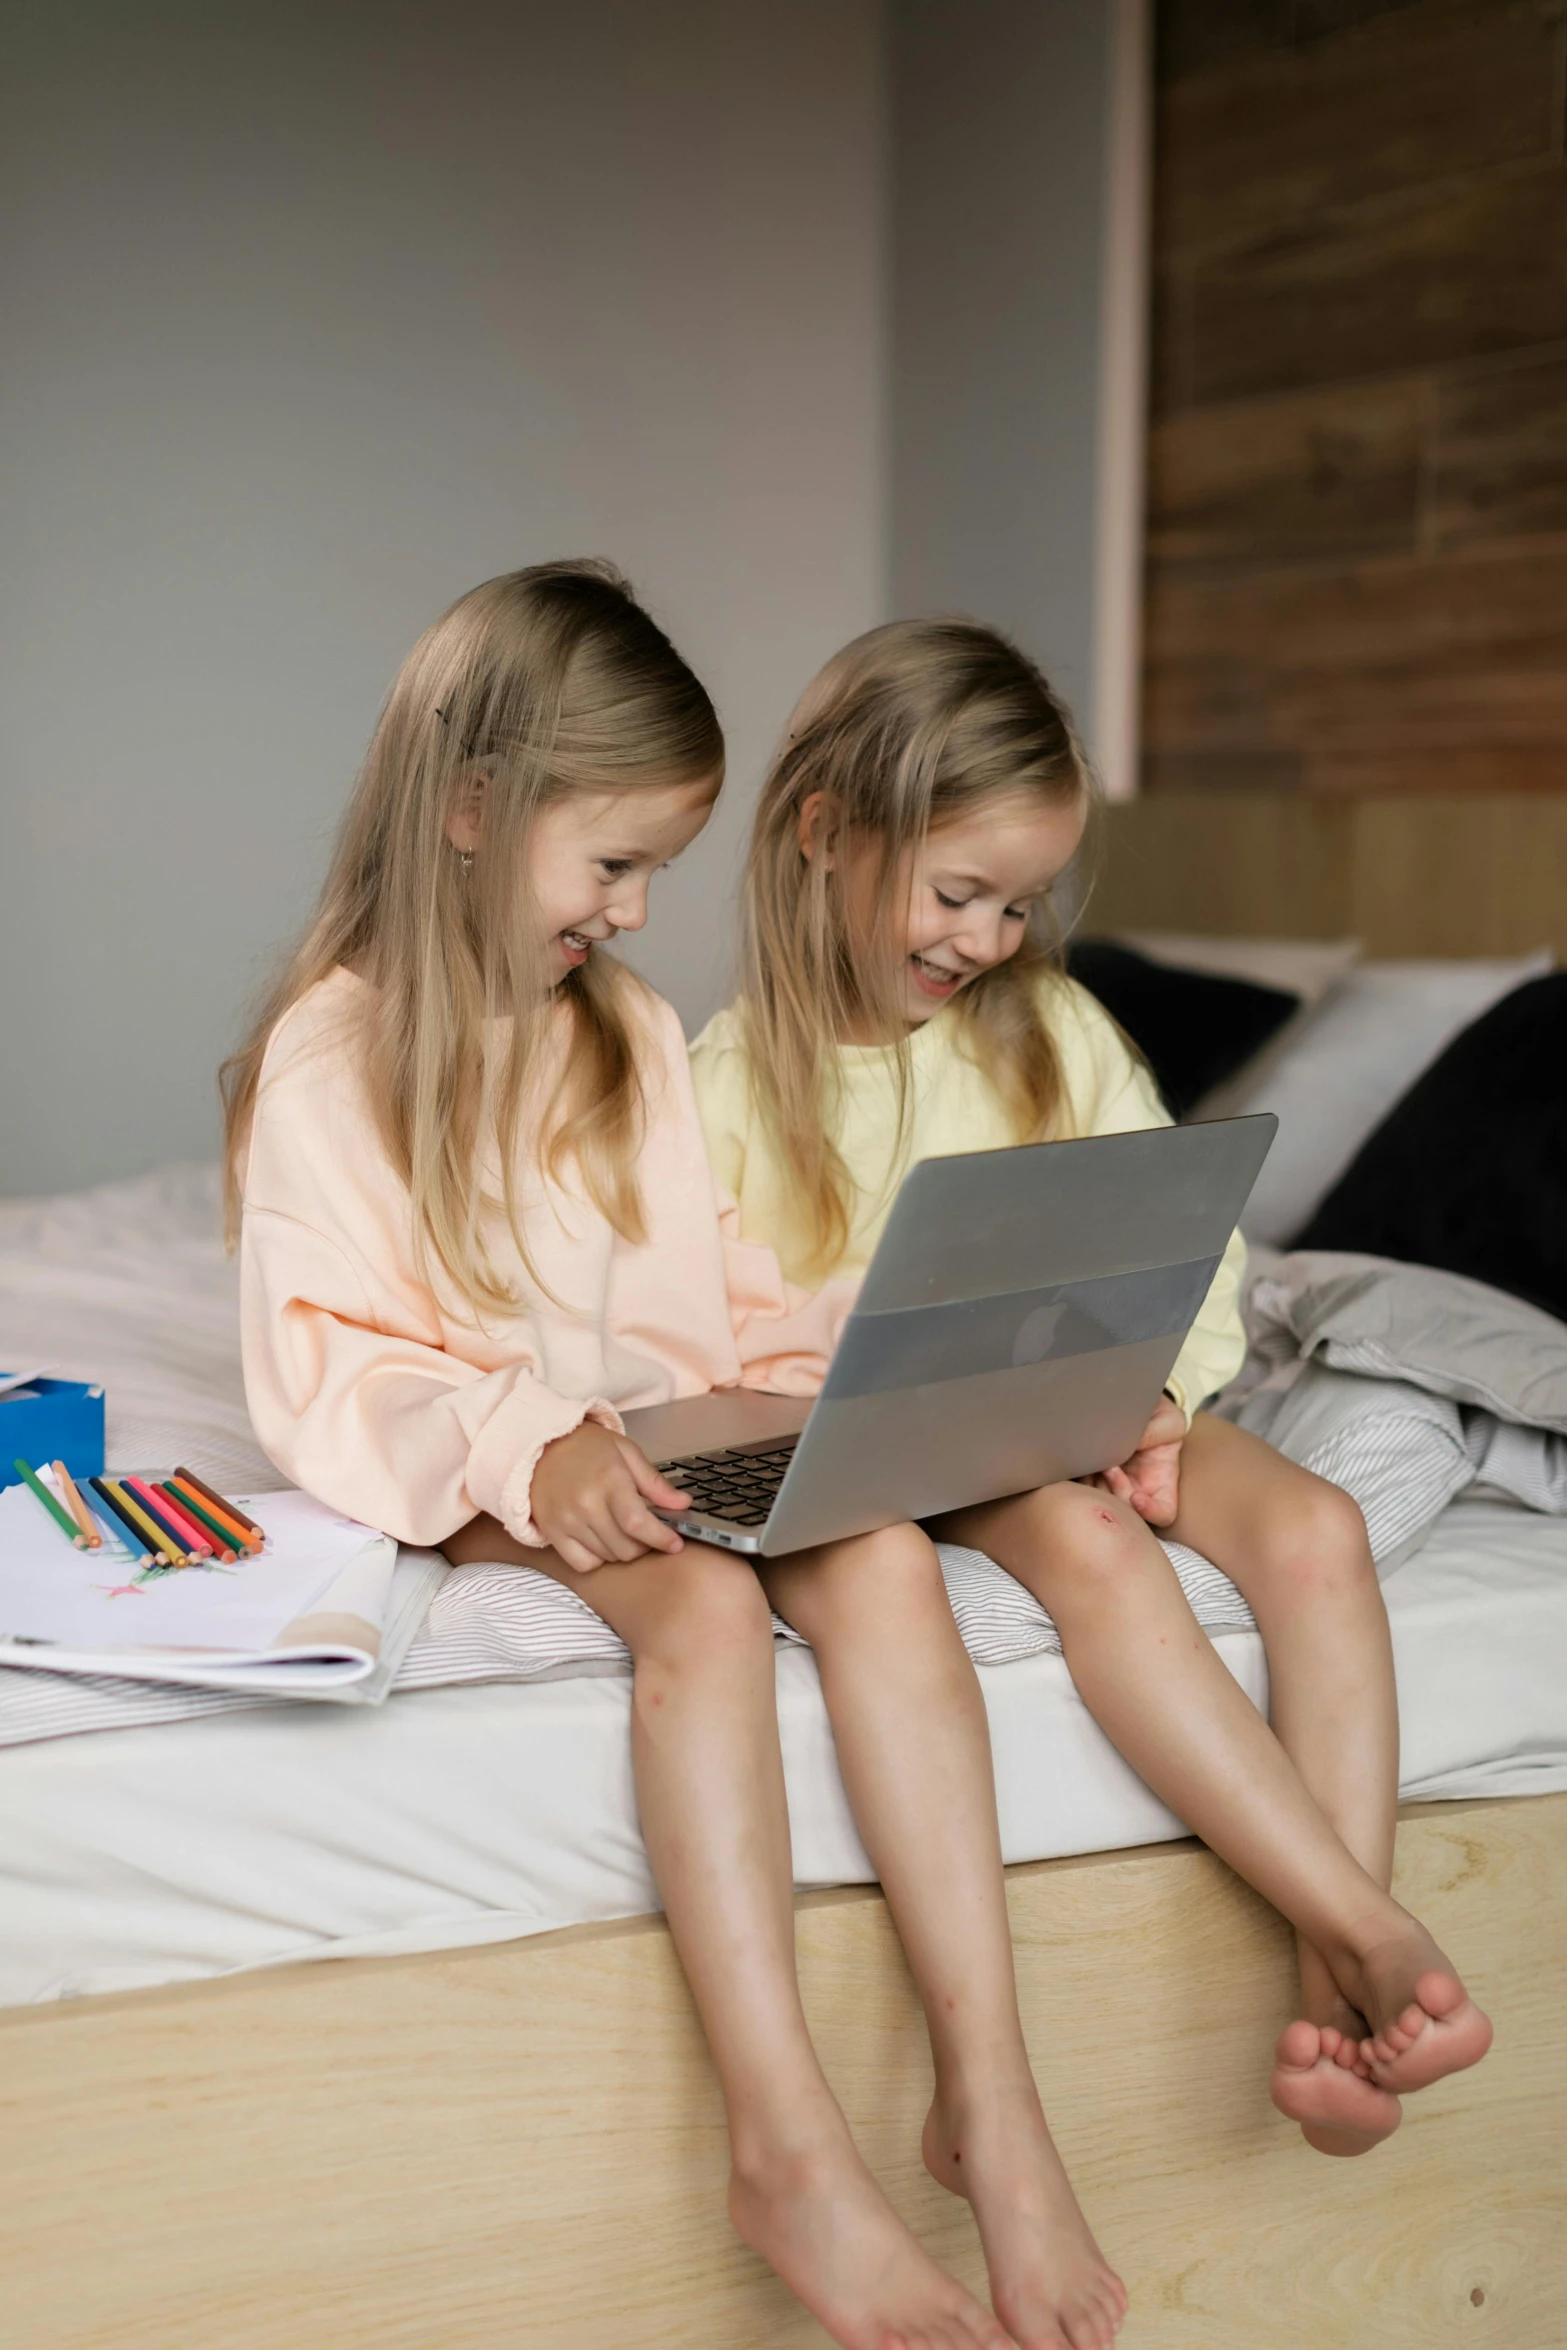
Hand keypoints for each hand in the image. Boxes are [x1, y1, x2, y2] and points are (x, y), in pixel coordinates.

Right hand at [529, 1422, 690, 1572]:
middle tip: (648, 1533)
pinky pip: (582, 1563)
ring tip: (623, 1531)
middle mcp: (586, 1504)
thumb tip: (683, 1504)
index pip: (638, 1523)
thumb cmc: (587, 1447)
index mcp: (609, 1480)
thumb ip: (655, 1482)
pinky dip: (598, 1559)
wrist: (541, 1444)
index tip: (675, 1543)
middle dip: (645, 1545)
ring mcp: (567, 1521)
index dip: (661, 1538)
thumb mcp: (626, 1452)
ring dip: (623, 1551)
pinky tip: (602, 1541)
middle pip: (626, 1547)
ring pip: (608, 1557)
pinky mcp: (552, 1532)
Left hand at [1083, 1394, 1186, 1526]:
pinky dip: (1081, 1481)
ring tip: (1095, 1461)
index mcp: (1161, 1482)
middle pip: (1127, 1513)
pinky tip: (1081, 1462)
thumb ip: (1154, 1433)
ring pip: (1103, 1503)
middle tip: (1110, 1468)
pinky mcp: (1094, 1475)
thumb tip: (1130, 1443)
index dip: (1152, 1513)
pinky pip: (1084, 1489)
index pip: (1163, 1513)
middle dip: (1117, 1494)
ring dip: (1096, 1489)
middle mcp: (1138, 1489)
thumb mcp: (1168, 1421)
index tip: (1137, 1497)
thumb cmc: (1161, 1418)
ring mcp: (1113, 1485)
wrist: (1134, 1406)